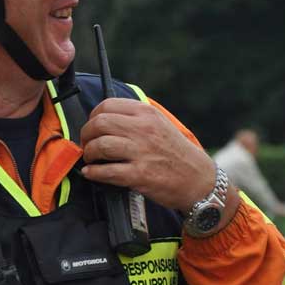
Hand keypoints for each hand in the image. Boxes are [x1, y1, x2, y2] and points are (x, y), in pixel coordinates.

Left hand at [79, 97, 217, 212]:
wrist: (198, 179)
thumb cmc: (175, 152)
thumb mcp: (159, 124)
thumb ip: (134, 119)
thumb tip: (102, 120)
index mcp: (146, 114)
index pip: (107, 105)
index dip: (92, 117)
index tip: (92, 128)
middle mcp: (143, 129)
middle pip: (99, 124)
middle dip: (86, 135)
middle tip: (87, 145)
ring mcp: (141, 152)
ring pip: (100, 146)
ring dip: (89, 154)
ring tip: (91, 159)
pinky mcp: (140, 175)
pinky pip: (107, 171)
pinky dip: (93, 173)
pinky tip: (91, 173)